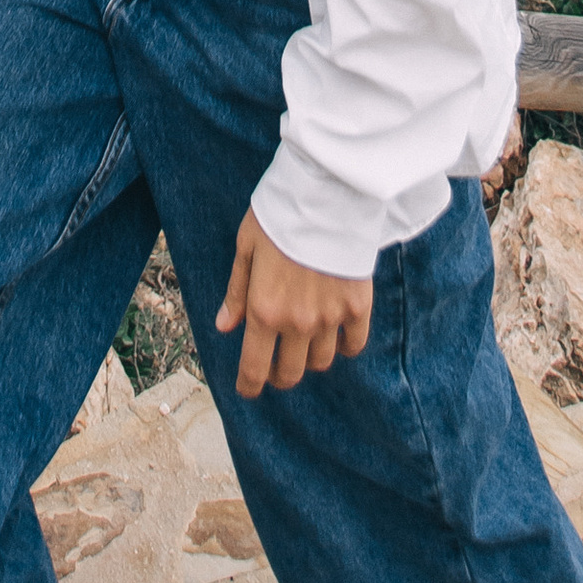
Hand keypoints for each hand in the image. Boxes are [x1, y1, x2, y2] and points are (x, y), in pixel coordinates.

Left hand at [216, 210, 372, 398]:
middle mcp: (297, 321)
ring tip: (305, 341)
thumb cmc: (279, 215)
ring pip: (320, 362)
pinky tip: (336, 334)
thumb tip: (225, 327)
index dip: (249, 386)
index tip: (248, 390)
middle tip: (276, 364)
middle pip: (290, 373)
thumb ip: (237, 292)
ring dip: (309, 358)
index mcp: (264, 310)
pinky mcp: (358, 306)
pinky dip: (343, 346)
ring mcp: (330, 317)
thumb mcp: (246, 248)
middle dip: (279, 374)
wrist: (326, 192)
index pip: (255, 368)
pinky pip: (353, 345)